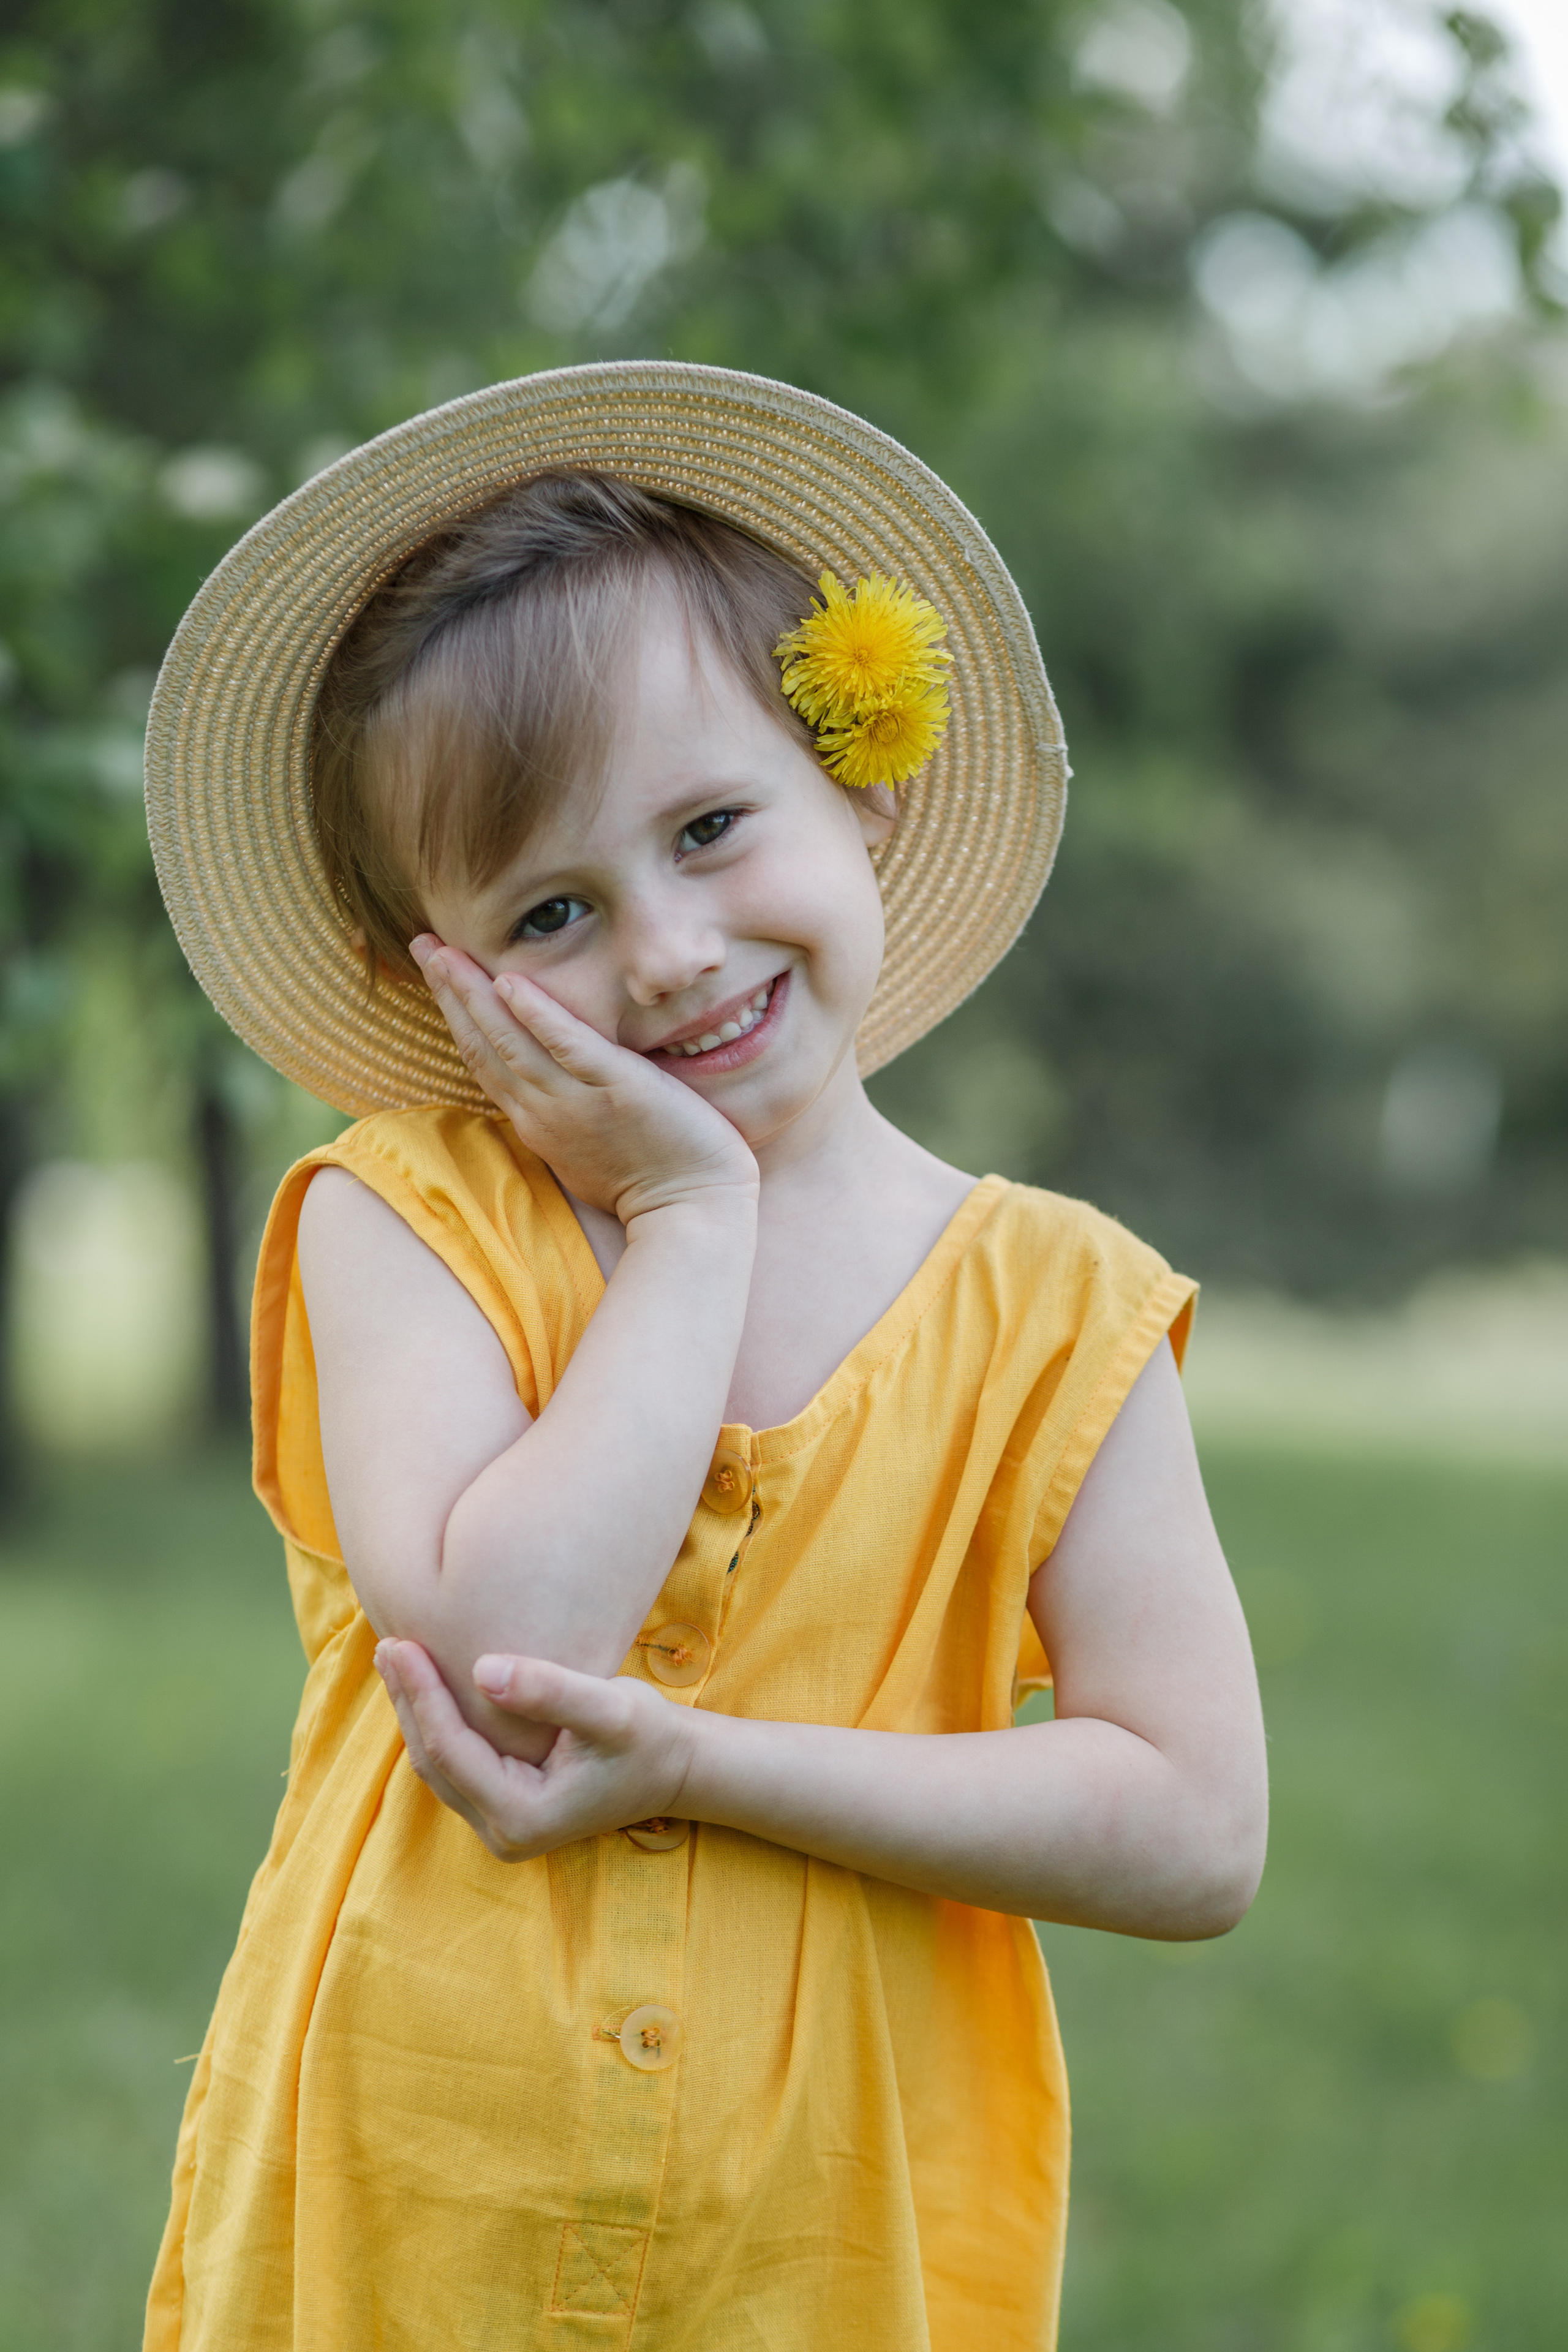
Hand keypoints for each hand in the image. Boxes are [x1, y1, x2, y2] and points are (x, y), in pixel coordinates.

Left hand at [374, 1638, 697, 1862]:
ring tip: (396, 1660)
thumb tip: (481, 1671)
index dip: (421, 1693)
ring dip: (416, 1712)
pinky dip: (437, 1725)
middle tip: (386, 1644)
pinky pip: (454, 1767)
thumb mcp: (610, 1710)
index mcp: (523, 1815)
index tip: (399, 1642)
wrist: (676, 1769)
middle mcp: (504, 1833)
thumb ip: (549, 1691)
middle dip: (408, 1700)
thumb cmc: (649, 1738)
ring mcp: (501, 1828)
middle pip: (433, 1760)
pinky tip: (426, 1688)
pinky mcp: (504, 1811)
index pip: (450, 1748)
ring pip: (438, 1766)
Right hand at [410, 936, 757, 1224]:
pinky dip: (537, 1017)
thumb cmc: (655, 1181)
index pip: (485, 1060)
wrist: (693, 1213)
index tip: (437, 974)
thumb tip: (558, 1082)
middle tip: (422, 944)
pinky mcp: (618, 1089)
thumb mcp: (591, 1148)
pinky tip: (510, 983)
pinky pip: (570, 1047)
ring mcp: (577, 1102)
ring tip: (444, 951)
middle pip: (484, 1045)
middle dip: (450, 993)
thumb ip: (568, 1110)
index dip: (457, 1016)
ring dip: (473, 994)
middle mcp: (545, 1112)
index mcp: (537, 1123)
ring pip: (510, 1042)